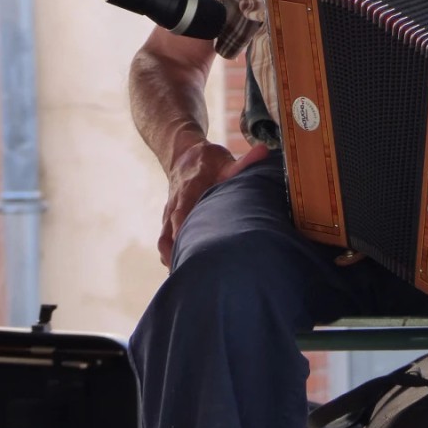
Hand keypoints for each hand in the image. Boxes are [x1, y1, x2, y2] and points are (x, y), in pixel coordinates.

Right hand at [158, 140, 269, 266]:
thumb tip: (265, 151)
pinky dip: (172, 255)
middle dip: (176, 251)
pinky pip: (165, 241)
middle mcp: (175, 203)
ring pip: (163, 239)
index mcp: (189, 188)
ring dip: (172, 257)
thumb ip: (244, 161)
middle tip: (190, 271)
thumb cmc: (208, 160)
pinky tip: (184, 270)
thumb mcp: (224, 159)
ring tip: (187, 277)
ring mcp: (169, 213)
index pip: (182, 208)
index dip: (182, 226)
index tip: (186, 242)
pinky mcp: (168, 221)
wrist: (183, 155)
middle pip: (168, 231)